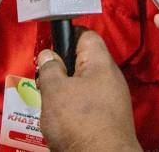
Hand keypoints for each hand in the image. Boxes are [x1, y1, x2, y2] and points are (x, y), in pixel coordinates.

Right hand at [37, 30, 141, 151]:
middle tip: (45, 80)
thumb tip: (49, 55)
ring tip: (50, 103)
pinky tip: (62, 120)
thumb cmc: (79, 123)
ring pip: (84, 85)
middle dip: (62, 68)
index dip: (67, 35)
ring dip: (66, 91)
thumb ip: (50, 68)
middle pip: (84, 62)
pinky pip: (89, 104)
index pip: (86, 35)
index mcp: (101, 63)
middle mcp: (111, 78)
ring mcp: (113, 100)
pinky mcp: (110, 119)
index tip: (50, 46)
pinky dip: (74, 108)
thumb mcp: (54, 91)